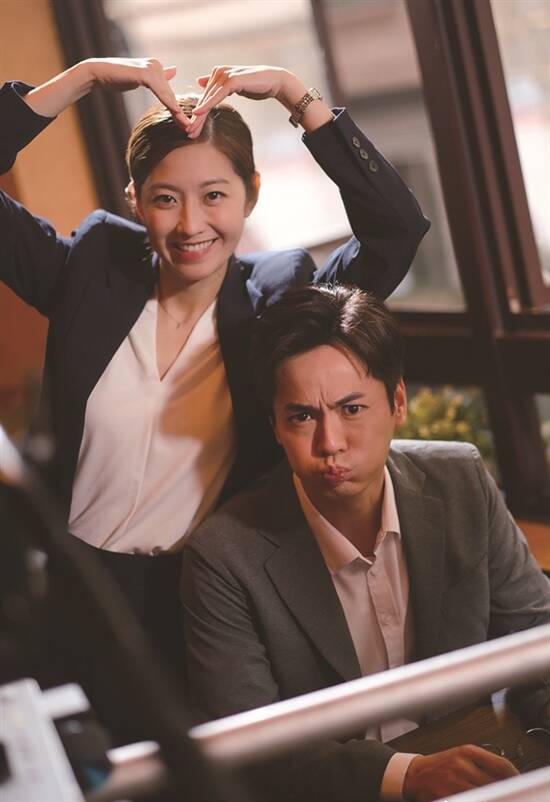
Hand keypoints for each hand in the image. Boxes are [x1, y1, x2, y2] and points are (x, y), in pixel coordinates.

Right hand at [88, 58, 189, 129]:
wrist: (98, 73)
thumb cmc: (116, 77)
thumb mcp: (140, 79)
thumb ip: (158, 78)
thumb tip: (173, 71)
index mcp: (156, 68)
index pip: (169, 93)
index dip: (177, 109)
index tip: (185, 125)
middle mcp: (156, 65)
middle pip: (171, 94)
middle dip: (180, 114)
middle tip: (191, 130)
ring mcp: (151, 67)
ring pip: (168, 94)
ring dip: (178, 112)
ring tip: (186, 126)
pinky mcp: (145, 72)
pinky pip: (160, 91)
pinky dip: (168, 103)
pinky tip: (177, 113)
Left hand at [186, 65, 303, 137]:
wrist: (274, 81)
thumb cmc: (257, 85)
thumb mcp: (234, 86)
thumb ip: (217, 85)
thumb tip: (200, 81)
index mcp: (218, 73)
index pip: (205, 96)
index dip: (198, 113)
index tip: (191, 128)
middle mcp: (219, 72)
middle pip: (205, 98)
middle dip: (196, 118)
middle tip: (188, 133)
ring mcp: (225, 75)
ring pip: (208, 99)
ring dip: (199, 116)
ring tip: (192, 130)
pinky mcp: (232, 80)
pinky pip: (216, 96)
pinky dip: (207, 105)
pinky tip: (198, 114)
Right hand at [402, 745, 517, 801]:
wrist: (414, 773)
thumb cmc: (440, 766)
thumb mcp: (462, 758)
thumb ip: (483, 765)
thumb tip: (506, 778)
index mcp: (468, 751)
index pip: (501, 764)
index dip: (514, 777)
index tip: (518, 783)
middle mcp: (462, 762)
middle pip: (495, 782)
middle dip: (501, 791)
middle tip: (502, 794)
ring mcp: (454, 778)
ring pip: (485, 793)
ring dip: (489, 797)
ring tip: (485, 796)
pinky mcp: (447, 792)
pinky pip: (471, 798)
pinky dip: (477, 799)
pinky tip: (475, 797)